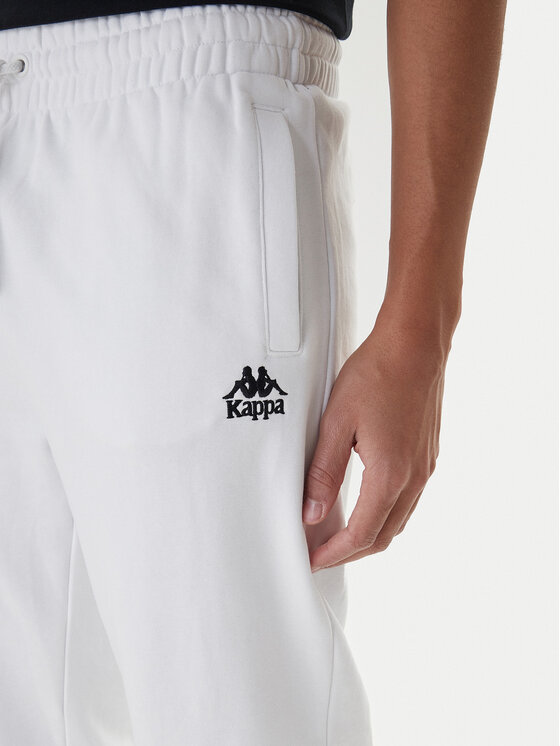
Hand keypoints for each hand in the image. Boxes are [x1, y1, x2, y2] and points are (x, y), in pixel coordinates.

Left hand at [302, 313, 446, 571]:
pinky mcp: (428, 456)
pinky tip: (366, 504)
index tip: (313, 560)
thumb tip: (311, 513)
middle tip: (322, 554)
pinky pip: (408, 500)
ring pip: (399, 520)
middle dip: (351, 552)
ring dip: (370, 535)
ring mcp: (425, 468)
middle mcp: (414, 478)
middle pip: (384, 536)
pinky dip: (385, 514)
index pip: (361, 534)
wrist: (416, 345)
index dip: (335, 554)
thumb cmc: (376, 375)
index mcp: (390, 474)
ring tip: (339, 535)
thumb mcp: (336, 422)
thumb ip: (323, 472)